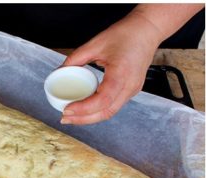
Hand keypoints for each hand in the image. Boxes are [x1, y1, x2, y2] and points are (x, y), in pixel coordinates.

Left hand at [60, 4, 200, 124]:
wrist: (147, 31)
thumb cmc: (126, 34)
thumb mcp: (95, 44)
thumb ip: (75, 59)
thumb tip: (59, 72)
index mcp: (122, 74)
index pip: (103, 100)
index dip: (83, 109)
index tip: (67, 109)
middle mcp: (130, 86)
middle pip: (106, 112)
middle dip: (84, 119)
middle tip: (65, 118)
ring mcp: (133, 89)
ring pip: (110, 111)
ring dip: (91, 116)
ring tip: (73, 114)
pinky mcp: (132, 89)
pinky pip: (115, 104)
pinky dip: (99, 109)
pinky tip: (86, 107)